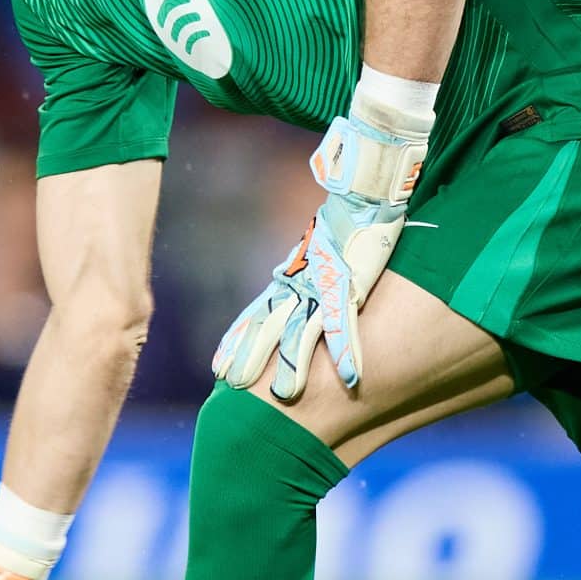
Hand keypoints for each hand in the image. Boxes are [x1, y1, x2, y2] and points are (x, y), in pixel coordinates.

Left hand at [213, 113, 424, 400]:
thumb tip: (300, 281)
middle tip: (231, 389)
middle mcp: (300, 281)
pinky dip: (349, 351)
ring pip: (301, 331)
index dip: (237, 341)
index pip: (255, 313)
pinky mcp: (352, 281)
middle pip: (267, 326)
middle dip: (250, 357)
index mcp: (292, 273)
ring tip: (285, 395)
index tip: (217, 368)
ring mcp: (324, 283)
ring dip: (292, 364)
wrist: (362, 184)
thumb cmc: (346, 212)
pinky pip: (348, 322)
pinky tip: (352, 378)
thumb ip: (306, 266)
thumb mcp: (318, 245)